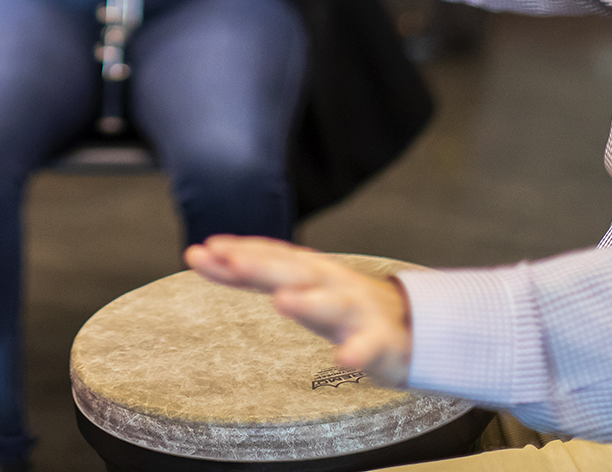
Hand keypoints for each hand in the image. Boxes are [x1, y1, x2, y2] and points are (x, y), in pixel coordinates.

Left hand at [185, 236, 412, 384]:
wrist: (412, 325)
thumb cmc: (342, 304)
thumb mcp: (296, 284)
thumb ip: (249, 273)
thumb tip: (199, 254)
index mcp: (308, 270)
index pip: (269, 256)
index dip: (238, 252)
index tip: (203, 251)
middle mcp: (329, 283)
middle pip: (292, 272)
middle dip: (262, 265)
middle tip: (230, 260)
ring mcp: (356, 311)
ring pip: (330, 305)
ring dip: (307, 302)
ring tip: (281, 303)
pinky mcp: (380, 341)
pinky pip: (367, 348)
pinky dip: (356, 353)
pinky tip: (342, 360)